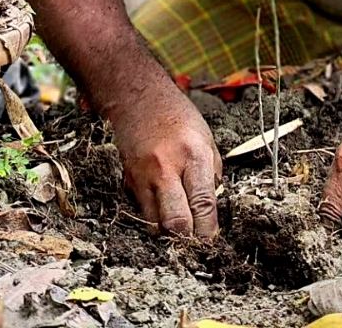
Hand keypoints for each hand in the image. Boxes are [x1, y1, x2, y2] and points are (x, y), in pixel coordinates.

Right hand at [112, 79, 222, 238]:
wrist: (137, 98)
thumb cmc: (176, 115)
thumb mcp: (205, 138)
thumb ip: (211, 173)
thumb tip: (212, 206)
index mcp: (193, 155)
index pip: (203, 204)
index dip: (208, 230)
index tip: (212, 240)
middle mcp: (166, 169)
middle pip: (176, 223)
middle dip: (188, 240)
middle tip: (196, 243)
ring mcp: (144, 177)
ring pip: (156, 225)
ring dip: (170, 234)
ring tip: (180, 230)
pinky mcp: (129, 182)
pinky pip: (142, 213)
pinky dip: (154, 219)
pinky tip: (163, 211)